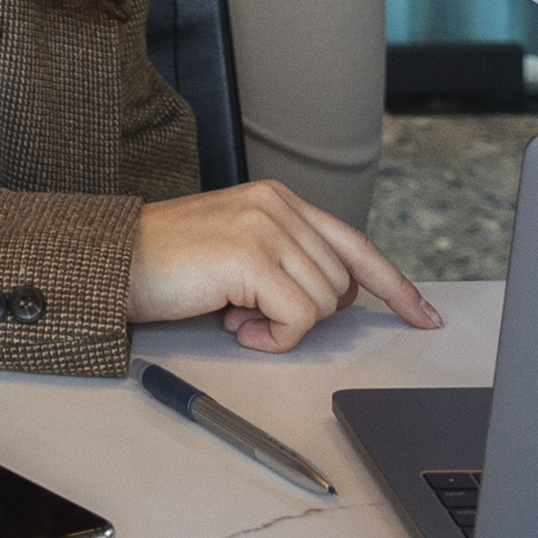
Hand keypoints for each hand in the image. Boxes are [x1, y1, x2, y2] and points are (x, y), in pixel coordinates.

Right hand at [125, 182, 437, 354]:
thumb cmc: (168, 266)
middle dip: (306, 315)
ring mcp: (265, 227)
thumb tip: (335, 297)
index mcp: (278, 200)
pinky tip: (234, 325)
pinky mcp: (251, 257)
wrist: (115, 263)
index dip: (395, 284)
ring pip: (323, 303)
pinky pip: (297, 319)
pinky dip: (272, 337)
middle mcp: (277, 205)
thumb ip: (288, 261)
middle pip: (341, 284)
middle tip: (251, 313)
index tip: (422, 314)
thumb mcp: (239, 252)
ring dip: (282, 326)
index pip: (355, 245)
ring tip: (234, 314)